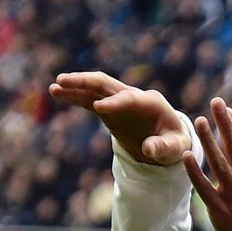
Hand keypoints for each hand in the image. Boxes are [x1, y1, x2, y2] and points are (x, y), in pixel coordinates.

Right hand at [49, 72, 189, 164]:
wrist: (169, 141)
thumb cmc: (175, 143)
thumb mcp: (177, 148)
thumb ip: (164, 147)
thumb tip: (148, 149)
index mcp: (153, 102)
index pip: (131, 98)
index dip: (116, 102)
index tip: (99, 108)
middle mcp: (134, 96)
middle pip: (107, 84)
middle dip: (86, 82)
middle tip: (64, 80)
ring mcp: (119, 101)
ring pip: (95, 89)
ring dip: (75, 87)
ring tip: (55, 87)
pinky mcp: (109, 109)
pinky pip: (89, 100)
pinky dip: (75, 97)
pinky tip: (57, 93)